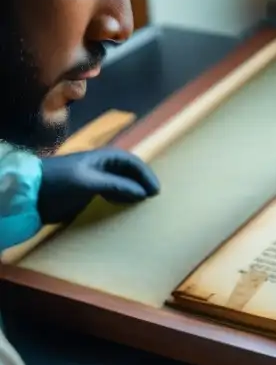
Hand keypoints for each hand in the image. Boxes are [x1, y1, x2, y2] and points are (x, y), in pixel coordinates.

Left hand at [37, 147, 159, 223]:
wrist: (30, 193)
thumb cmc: (59, 182)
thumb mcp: (89, 182)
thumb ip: (117, 186)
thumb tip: (142, 193)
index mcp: (102, 157)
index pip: (132, 162)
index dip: (146, 175)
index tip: (155, 191)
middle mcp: (100, 166)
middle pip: (129, 171)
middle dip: (142, 183)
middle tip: (152, 198)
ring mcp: (94, 178)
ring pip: (121, 182)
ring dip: (133, 191)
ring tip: (142, 203)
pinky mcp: (87, 191)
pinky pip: (111, 193)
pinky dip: (121, 198)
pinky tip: (124, 206)